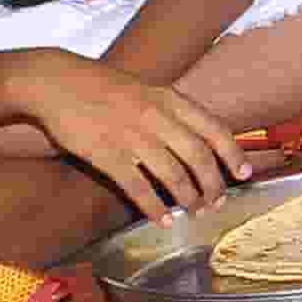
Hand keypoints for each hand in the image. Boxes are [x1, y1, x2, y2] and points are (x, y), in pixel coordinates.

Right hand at [17, 50, 249, 218]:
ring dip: (188, 198)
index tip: (245, 173)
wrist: (56, 82)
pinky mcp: (106, 154)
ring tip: (194, 213)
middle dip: (213, 184)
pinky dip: (154, 207)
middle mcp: (157, 116)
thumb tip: (197, 138)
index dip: (234, 153)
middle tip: (217, 202)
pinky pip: (138, 187)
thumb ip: (171, 111)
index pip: (215, 128)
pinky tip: (163, 220)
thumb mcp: (147, 88)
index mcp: (170, 98)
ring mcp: (132, 136)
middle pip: (198, 156)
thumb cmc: (102, 87)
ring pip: (173, 174)